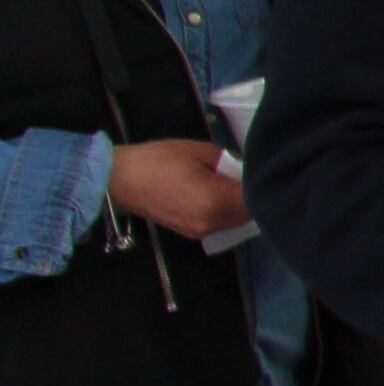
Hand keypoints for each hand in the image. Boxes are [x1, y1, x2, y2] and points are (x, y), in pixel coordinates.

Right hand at [106, 138, 246, 243]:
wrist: (120, 179)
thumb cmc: (159, 160)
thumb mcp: (201, 152)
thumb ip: (231, 164)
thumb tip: (247, 171)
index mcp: (215, 202)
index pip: (255, 199)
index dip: (260, 185)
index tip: (258, 172)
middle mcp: (211, 222)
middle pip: (248, 214)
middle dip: (252, 196)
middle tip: (245, 176)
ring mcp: (200, 231)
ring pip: (235, 221)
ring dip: (238, 206)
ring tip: (230, 184)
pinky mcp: (190, 233)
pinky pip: (219, 224)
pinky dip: (224, 212)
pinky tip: (217, 195)